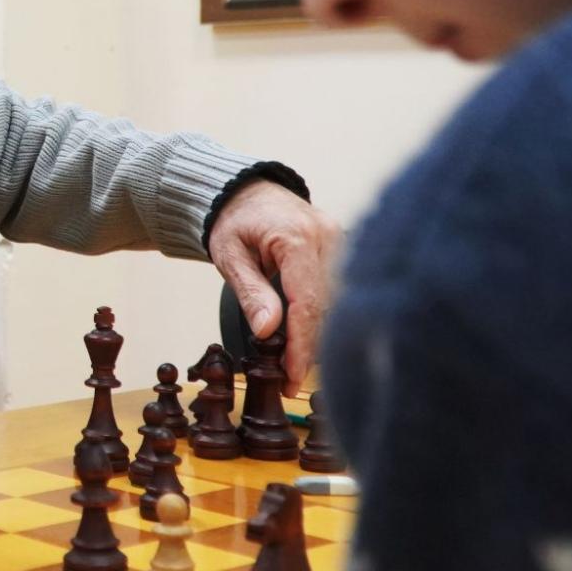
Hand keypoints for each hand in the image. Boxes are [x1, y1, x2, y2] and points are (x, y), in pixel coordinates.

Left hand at [206, 180, 341, 384]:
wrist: (246, 191)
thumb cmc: (233, 220)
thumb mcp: (229, 256)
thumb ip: (250, 292)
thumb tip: (267, 331)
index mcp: (295, 238)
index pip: (306, 303)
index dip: (301, 345)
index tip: (291, 376)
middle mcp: (326, 236)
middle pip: (327, 306)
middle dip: (311, 347)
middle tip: (290, 379)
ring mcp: (339, 238)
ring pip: (337, 301)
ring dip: (319, 334)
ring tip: (295, 365)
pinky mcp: (342, 244)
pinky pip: (338, 288)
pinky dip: (324, 315)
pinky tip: (308, 338)